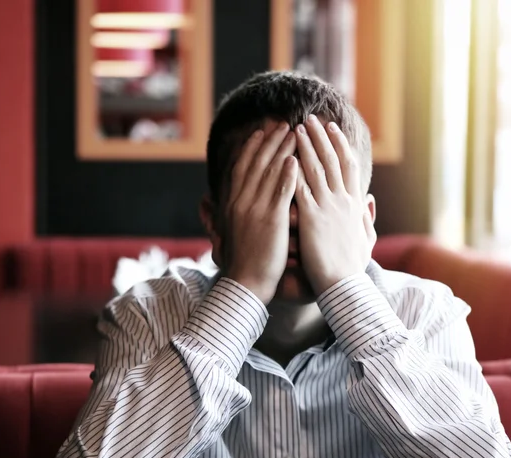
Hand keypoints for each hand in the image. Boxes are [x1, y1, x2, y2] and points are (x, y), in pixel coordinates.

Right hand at [223, 123, 297, 303]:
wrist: (245, 282)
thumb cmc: (242, 259)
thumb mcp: (230, 230)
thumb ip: (227, 211)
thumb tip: (213, 199)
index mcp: (232, 202)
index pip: (242, 166)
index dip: (252, 146)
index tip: (262, 131)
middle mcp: (242, 201)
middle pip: (256, 162)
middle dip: (269, 140)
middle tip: (282, 123)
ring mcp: (256, 210)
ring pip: (269, 173)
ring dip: (282, 150)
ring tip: (294, 132)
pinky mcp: (271, 221)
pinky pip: (280, 192)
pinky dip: (288, 175)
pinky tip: (297, 160)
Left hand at [294, 115, 376, 295]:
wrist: (344, 285)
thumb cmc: (353, 267)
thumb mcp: (367, 239)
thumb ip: (367, 218)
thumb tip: (370, 200)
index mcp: (354, 204)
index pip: (348, 166)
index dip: (340, 144)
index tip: (332, 129)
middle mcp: (343, 201)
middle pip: (332, 160)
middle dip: (321, 137)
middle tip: (310, 119)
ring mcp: (328, 208)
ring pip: (317, 169)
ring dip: (306, 146)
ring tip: (296, 128)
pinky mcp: (312, 218)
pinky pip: (301, 189)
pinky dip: (294, 171)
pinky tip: (284, 156)